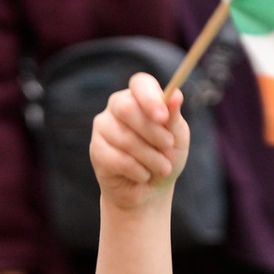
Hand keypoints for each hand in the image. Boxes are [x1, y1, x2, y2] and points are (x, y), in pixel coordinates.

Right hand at [90, 73, 189, 212]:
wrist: (152, 189)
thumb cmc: (167, 156)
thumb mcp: (178, 137)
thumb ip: (174, 117)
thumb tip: (176, 95)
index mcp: (140, 97)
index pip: (140, 84)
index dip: (150, 98)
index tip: (164, 117)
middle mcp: (117, 107)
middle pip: (126, 108)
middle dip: (153, 132)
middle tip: (168, 146)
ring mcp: (103, 127)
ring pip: (125, 138)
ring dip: (151, 157)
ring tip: (163, 167)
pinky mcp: (96, 150)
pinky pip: (117, 159)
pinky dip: (139, 171)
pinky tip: (144, 174)